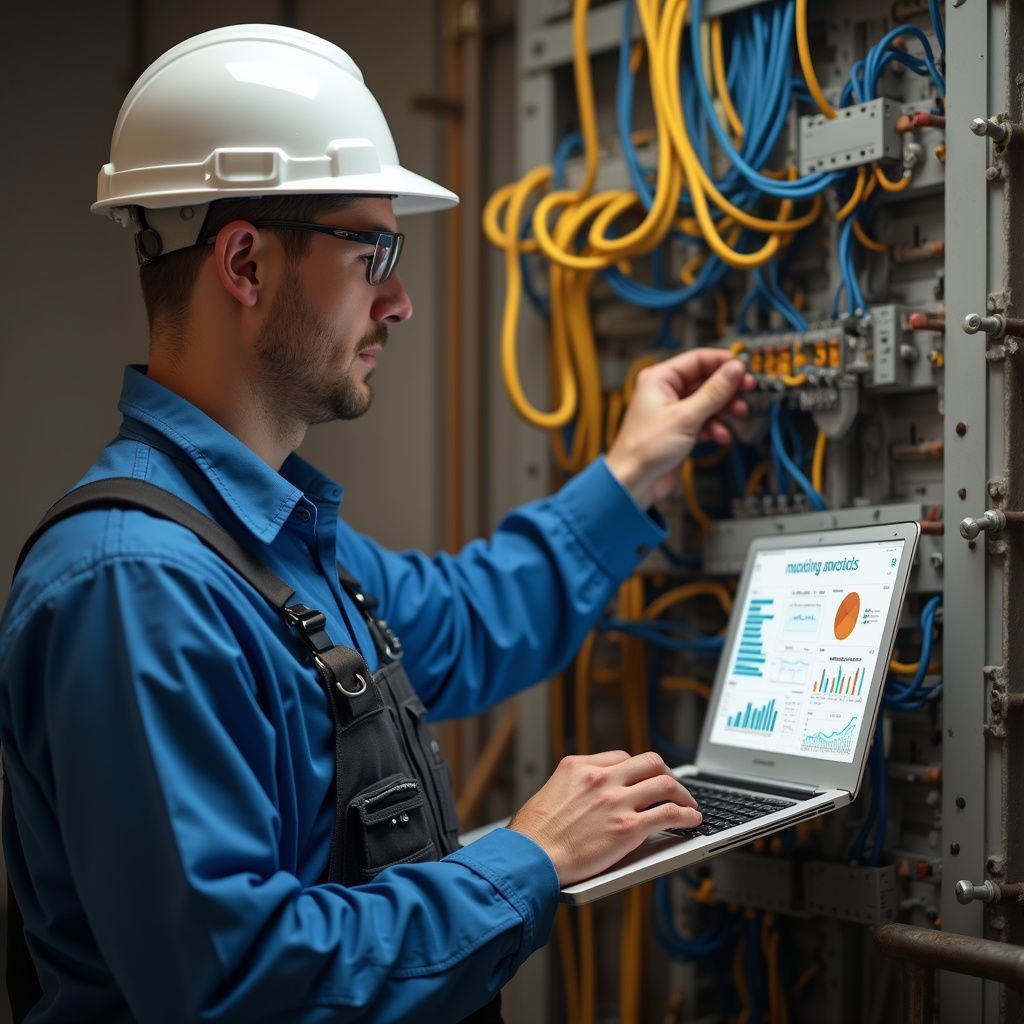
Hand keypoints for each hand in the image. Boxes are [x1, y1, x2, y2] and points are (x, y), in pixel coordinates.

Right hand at [507, 750, 700, 885]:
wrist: (530, 857)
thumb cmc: (533, 834)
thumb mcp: (550, 792)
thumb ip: (574, 788)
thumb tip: (588, 799)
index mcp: (580, 766)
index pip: (622, 757)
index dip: (638, 769)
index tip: (645, 780)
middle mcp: (601, 778)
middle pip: (649, 762)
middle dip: (666, 774)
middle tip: (672, 787)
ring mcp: (616, 801)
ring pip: (665, 784)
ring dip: (683, 794)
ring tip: (689, 804)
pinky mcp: (628, 828)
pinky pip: (668, 814)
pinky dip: (686, 815)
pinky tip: (692, 820)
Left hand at [606, 349, 754, 508]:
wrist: (633, 482)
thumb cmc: (645, 448)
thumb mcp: (686, 416)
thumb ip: (714, 392)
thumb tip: (734, 370)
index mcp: (659, 379)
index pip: (697, 359)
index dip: (723, 362)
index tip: (744, 368)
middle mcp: (666, 391)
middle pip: (705, 380)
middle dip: (728, 388)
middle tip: (748, 390)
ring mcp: (673, 411)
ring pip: (708, 401)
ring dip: (724, 408)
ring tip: (738, 413)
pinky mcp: (679, 429)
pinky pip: (704, 420)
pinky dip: (715, 427)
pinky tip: (721, 435)